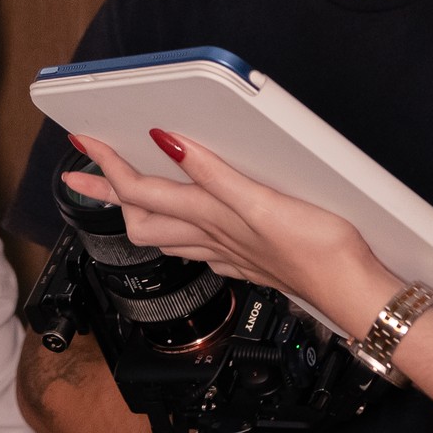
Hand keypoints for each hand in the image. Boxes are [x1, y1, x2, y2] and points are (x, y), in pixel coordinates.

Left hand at [66, 131, 397, 336]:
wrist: (351, 289)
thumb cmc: (316, 250)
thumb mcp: (262, 201)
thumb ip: (213, 174)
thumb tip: (168, 143)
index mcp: (208, 218)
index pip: (140, 190)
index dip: (107, 165)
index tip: (83, 143)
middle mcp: (210, 238)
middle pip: (139, 220)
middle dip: (107, 195)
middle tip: (80, 175)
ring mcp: (226, 252)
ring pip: (164, 236)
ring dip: (136, 212)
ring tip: (118, 196)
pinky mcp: (246, 259)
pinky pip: (196, 247)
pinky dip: (177, 231)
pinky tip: (185, 226)